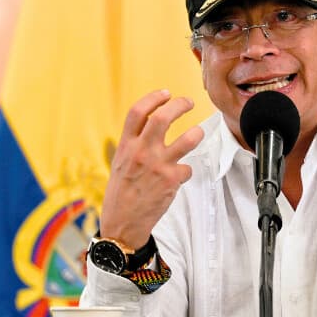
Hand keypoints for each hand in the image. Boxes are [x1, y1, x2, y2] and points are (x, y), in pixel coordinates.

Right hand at [100, 90, 203, 248]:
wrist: (122, 223)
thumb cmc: (121, 192)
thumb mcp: (120, 163)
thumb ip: (134, 144)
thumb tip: (151, 123)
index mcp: (126, 145)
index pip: (138, 111)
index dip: (154, 98)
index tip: (166, 93)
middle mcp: (141, 152)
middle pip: (164, 117)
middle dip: (180, 105)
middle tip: (188, 102)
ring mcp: (158, 165)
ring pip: (188, 139)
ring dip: (196, 133)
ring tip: (197, 132)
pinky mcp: (171, 181)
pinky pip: (188, 168)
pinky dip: (185, 171)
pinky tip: (179, 177)